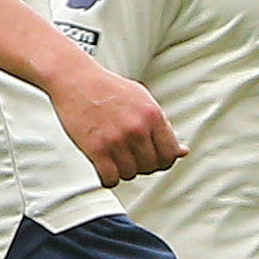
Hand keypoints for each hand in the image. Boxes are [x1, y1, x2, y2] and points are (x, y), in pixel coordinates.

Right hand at [55, 62, 183, 184]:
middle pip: (151, 167)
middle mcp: (138, 129)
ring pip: (130, 174)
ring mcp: (117, 140)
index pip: (170, 154)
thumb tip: (183, 151)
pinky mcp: (96, 148)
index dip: (162, 160)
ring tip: (115, 157)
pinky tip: (105, 167)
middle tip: (131, 156)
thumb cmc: (109, 89)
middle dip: (142, 165)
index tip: (153, 159)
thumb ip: (163, 126)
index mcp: (153, 116)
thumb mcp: (143, 100)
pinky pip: (110, 179)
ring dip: (123, 170)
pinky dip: (108, 178)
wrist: (75, 79)